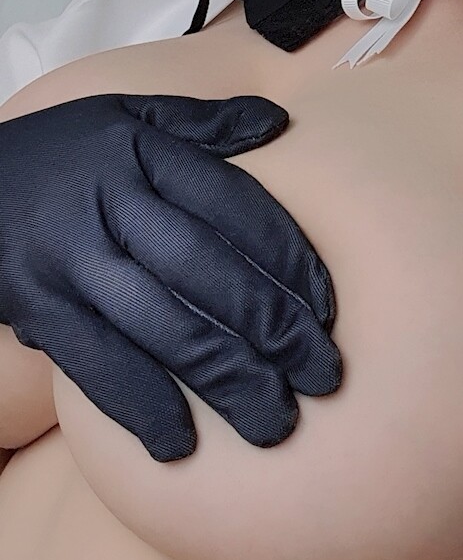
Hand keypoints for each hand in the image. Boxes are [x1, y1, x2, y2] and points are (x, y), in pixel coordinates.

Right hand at [0, 93, 342, 460]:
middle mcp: (111, 204)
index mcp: (143, 154)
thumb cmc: (65, 152)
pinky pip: (94, 361)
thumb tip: (279, 120)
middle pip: (205, 269)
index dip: (285, 255)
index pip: (231, 203)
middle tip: (323, 374)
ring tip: (275, 420)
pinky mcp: (37, 306)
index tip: (328, 306)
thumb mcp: (127, 116)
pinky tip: (181, 443)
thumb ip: (203, 122)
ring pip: (159, 323)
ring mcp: (71, 259)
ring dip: (224, 377)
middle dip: (271, 326)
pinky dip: (138, 404)